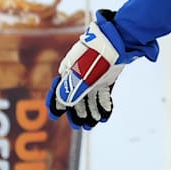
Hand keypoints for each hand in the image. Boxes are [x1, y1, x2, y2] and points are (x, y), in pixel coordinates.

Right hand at [46, 9, 126, 129]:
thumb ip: (71, 91)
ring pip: (90, 99)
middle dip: (76, 113)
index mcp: (68, 72)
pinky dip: (103, 106)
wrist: (117, 43)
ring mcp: (94, 78)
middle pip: (75, 98)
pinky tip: (105, 117)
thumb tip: (63, 104)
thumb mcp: (81, 76)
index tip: (54, 116)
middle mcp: (80, 75)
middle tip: (78, 126)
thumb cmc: (95, 58)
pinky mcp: (107, 79)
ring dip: (90, 112)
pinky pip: (103, 95)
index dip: (55, 104)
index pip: (59, 91)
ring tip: (92, 125)